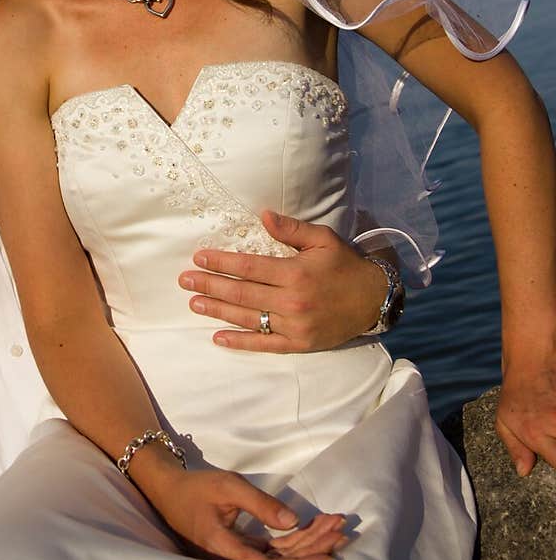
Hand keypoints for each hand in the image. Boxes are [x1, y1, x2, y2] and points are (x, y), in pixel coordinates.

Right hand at [151, 466, 346, 559]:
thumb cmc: (196, 487)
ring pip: (280, 555)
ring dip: (308, 542)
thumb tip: (294, 522)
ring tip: (336, 527)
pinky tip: (315, 527)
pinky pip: (273, 549)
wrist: (169, 490)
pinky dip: (295, 538)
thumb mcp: (227, 487)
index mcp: (225, 549)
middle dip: (314, 547)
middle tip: (342, 532)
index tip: (328, 555)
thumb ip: (260, 504)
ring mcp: (237, 555)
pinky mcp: (241, 548)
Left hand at [179, 211, 384, 351]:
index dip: (221, 262)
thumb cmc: (345, 265)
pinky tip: (218, 337)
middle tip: (184, 281)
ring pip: (248, 318)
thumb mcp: (323, 239)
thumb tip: (263, 215)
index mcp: (296, 273)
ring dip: (218, 311)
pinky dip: (240, 342)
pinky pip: (264, 344)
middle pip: (241, 292)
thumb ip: (292, 229)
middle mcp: (292, 301)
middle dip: (210, 285)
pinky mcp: (299, 344)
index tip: (199, 258)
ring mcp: (294, 326)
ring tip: (194, 303)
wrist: (374, 300)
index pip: (249, 267)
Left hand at [495, 362, 555, 474]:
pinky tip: (553, 419)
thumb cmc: (515, 394)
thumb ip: (515, 449)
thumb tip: (523, 472)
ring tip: (551, 427)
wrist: (530, 361)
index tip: (554, 458)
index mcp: (535, 434)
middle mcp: (555, 424)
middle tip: (551, 439)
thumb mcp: (504, 421)